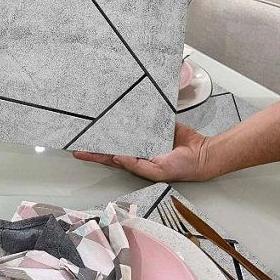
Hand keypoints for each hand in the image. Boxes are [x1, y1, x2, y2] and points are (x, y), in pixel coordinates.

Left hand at [73, 123, 213, 181]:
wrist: (201, 153)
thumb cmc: (182, 167)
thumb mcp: (158, 171)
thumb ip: (137, 165)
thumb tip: (117, 157)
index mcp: (134, 162)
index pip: (108, 158)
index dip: (93, 155)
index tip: (77, 151)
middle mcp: (136, 148)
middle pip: (112, 141)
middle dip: (96, 137)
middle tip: (80, 131)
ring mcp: (144, 135)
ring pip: (123, 128)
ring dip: (110, 124)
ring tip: (93, 117)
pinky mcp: (153, 124)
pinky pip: (139, 118)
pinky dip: (129, 114)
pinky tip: (117, 108)